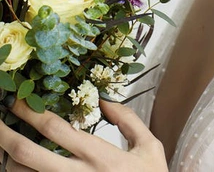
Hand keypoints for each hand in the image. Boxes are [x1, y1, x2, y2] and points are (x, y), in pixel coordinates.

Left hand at [0, 97, 167, 170]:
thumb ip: (128, 119)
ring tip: (6, 142)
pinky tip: (20, 165)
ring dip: (10, 159)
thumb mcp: (149, 147)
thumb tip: (104, 98)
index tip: (18, 99)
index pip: (56, 129)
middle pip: (28, 155)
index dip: (31, 111)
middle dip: (6, 135)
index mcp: (99, 156)